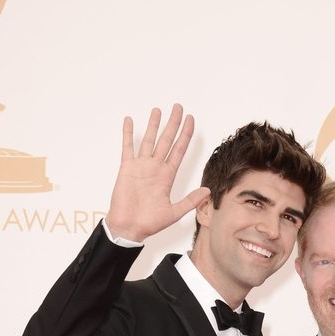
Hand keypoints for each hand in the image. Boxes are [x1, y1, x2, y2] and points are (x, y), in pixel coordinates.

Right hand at [106, 105, 209, 242]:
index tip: (191, 120)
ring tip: (158, 110)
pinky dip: (128, 134)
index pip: (179, 150)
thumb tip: (208, 192)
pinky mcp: (127, 168)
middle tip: (178, 108)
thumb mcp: (174, 212)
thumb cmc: (149, 223)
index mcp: (167, 176)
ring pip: (149, 140)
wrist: (129, 227)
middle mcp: (155, 168)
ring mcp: (141, 166)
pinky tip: (130, 121)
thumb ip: (190, 201)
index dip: (185, 135)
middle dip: (172, 124)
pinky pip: (128, 147)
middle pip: (166, 140)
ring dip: (153, 125)